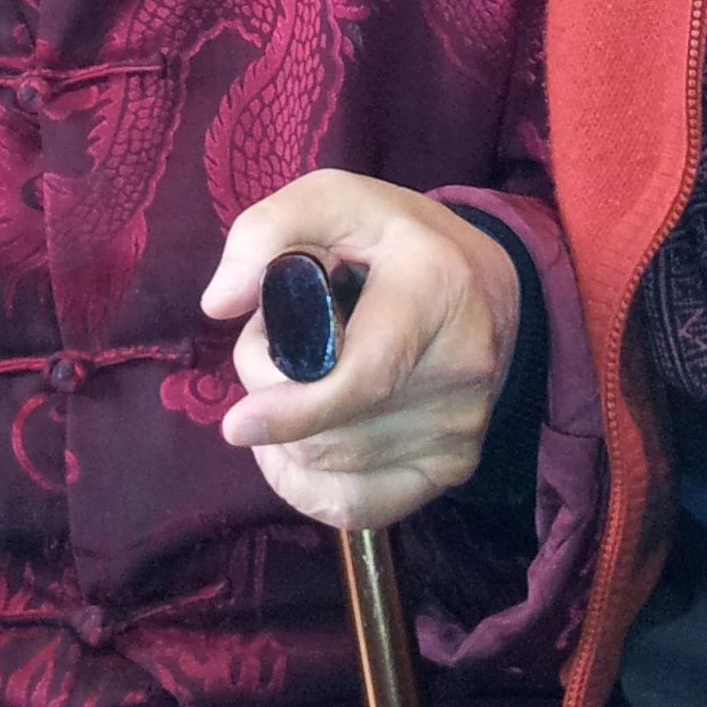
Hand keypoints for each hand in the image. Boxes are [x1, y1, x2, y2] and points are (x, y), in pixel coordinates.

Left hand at [202, 170, 521, 531]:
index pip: (365, 375)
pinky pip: (361, 506)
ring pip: (340, 470)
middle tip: (274, 349)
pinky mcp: (456, 466)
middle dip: (275, 402)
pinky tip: (295, 450)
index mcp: (435, 286)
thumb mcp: (334, 200)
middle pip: (337, 430)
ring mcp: (464, 425)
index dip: (295, 409)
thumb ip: (267, 231)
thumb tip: (219, 302)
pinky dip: (309, 488)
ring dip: (288, 436)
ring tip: (297, 380)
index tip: (236, 423)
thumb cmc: (394, 239)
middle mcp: (463, 365)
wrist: (487, 283)